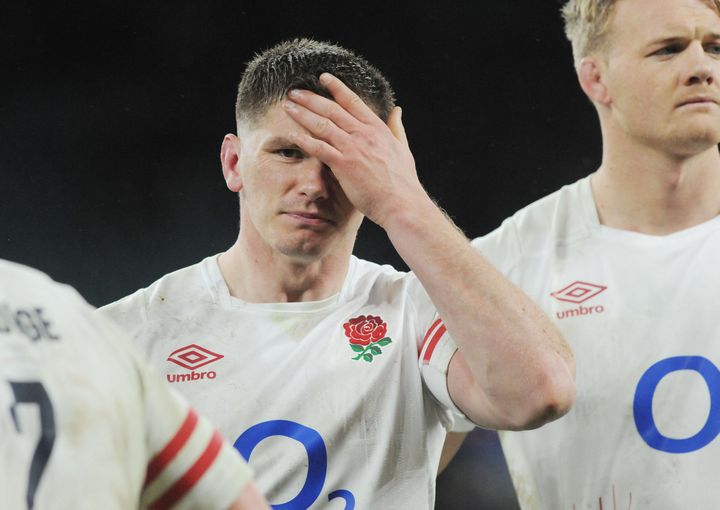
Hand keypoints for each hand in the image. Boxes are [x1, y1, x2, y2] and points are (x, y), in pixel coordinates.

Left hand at [282, 73, 428, 226]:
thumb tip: (397, 110)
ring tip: (288, 107)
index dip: (336, 87)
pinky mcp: (344, 165)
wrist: (401, 203)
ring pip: (323, 125)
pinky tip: (292, 135)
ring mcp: (353, 148)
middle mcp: (364, 134)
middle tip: (294, 91)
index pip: (353, 101)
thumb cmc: (403, 182)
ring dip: (303, 114)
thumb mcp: (403, 148)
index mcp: (377, 128)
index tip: (323, 77)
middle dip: (311, 98)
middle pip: (332, 109)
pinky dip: (304, 140)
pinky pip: (319, 148)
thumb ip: (396, 128)